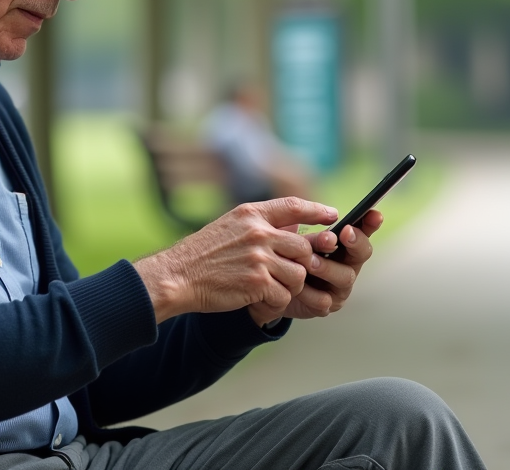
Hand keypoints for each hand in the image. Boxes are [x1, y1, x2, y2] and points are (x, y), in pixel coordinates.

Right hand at [132, 198, 337, 324]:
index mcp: (251, 214)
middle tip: (288, 272)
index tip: (332, 215)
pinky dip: (276, 302)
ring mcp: (259, 257)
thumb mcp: (229, 226)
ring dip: (289, 285)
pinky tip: (261, 299)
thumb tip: (292, 230)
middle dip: (301, 263)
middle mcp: (258, 232)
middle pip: (303, 247)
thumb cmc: (202, 254)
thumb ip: (258, 225)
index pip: (293, 206)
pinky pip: (284, 295)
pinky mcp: (257, 282)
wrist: (178, 276)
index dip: (316, 211)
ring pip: (298, 274)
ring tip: (270, 287)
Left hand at [257, 209, 382, 322]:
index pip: (363, 230)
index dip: (371, 223)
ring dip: (327, 267)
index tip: (374, 214)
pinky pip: (324, 300)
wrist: (267, 283)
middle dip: (354, 242)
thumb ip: (311, 223)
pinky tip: (296, 287)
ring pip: (345, 277)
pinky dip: (309, 292)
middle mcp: (346, 264)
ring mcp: (339, 287)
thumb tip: (331, 213)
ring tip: (310, 262)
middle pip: (363, 252)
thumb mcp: (295, 235)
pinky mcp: (326, 306)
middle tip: (343, 233)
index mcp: (342, 243)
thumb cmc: (285, 253)